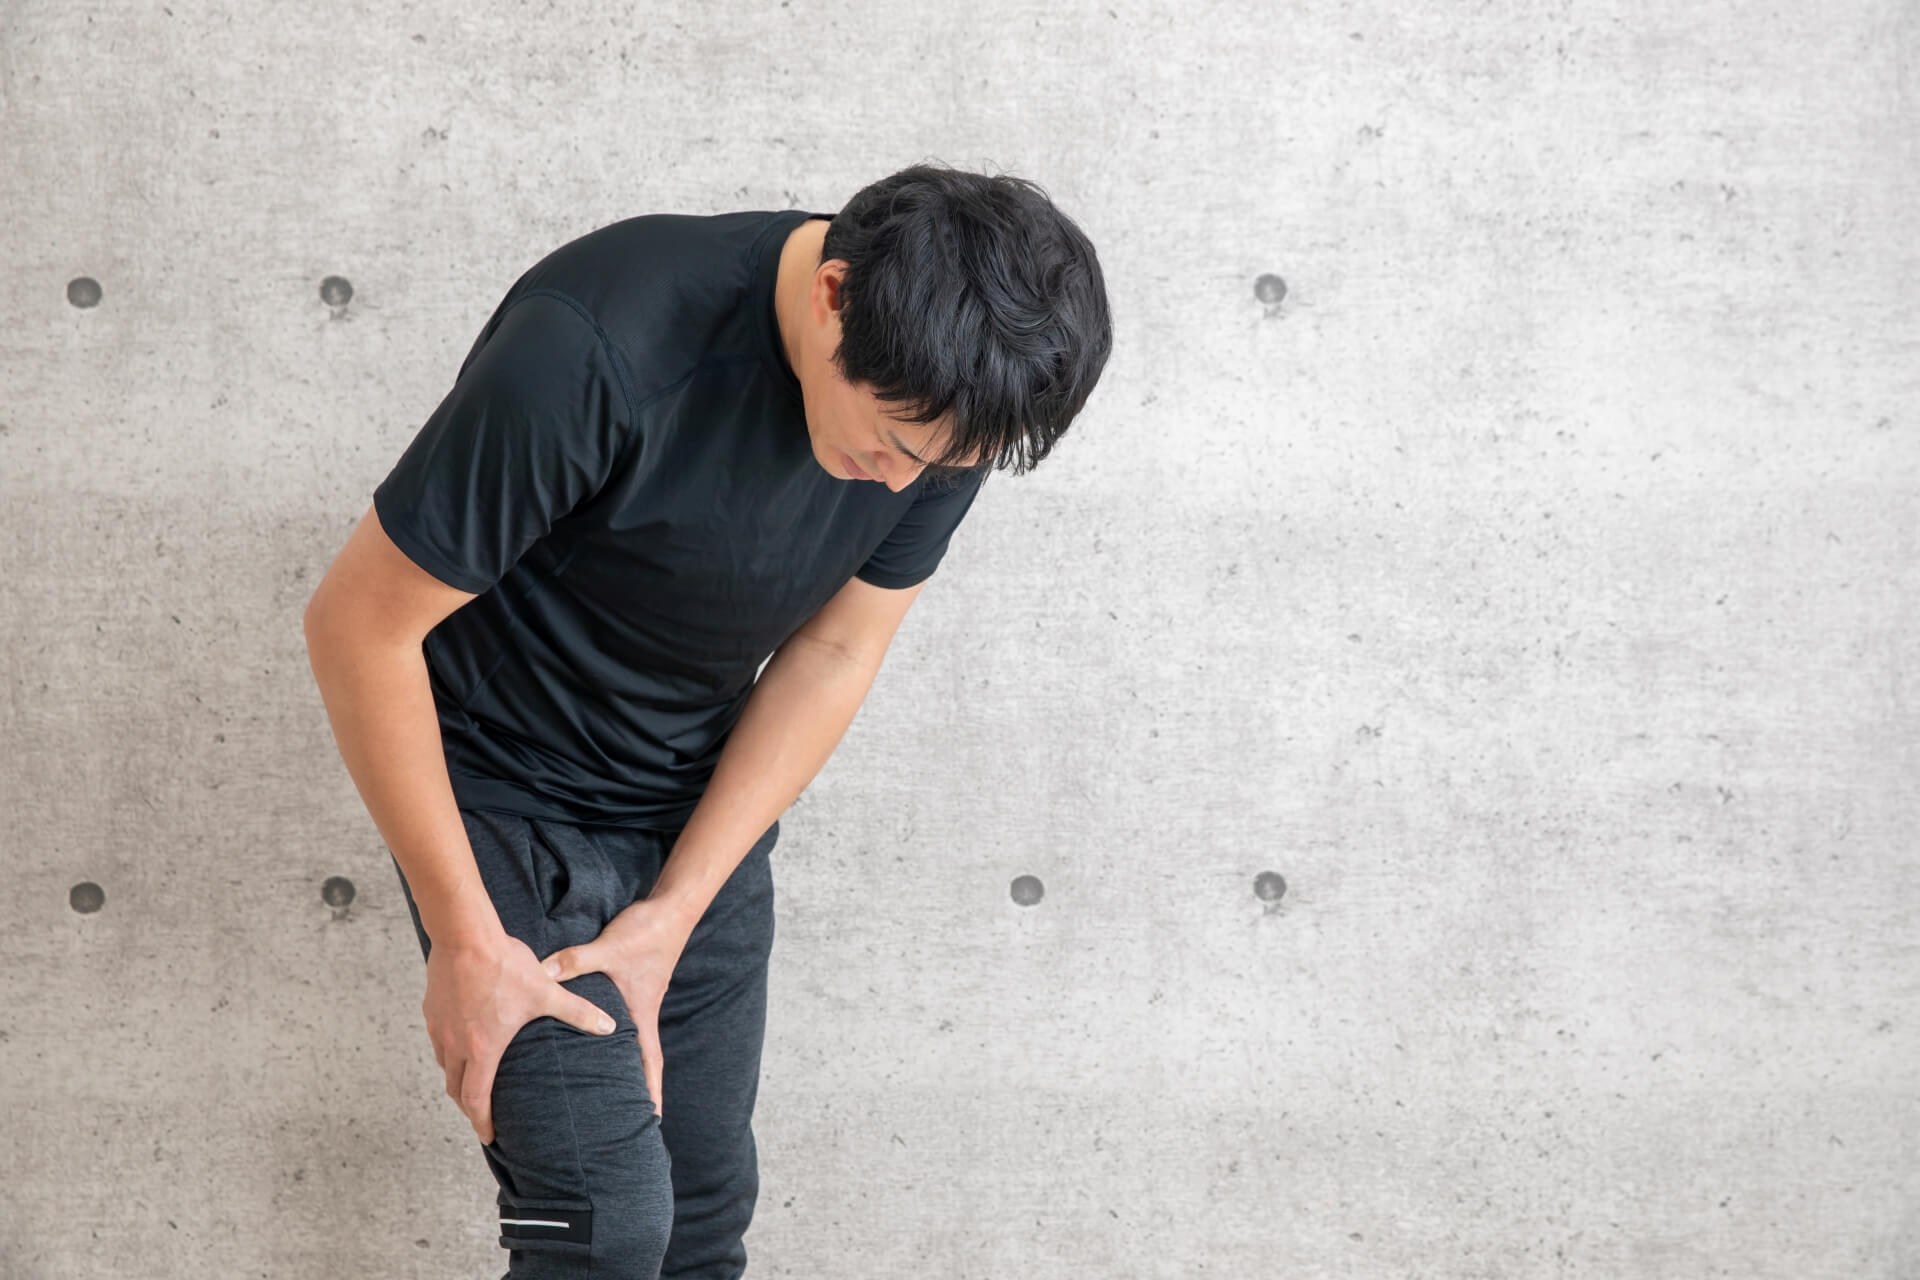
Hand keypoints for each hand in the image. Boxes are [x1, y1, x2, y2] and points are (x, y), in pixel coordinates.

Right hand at [422, 930, 617, 1144]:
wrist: (464, 935)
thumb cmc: (505, 966)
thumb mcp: (546, 991)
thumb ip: (578, 1012)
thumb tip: (609, 1027)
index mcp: (483, 1049)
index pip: (476, 1100)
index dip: (482, 1122)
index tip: (489, 1136)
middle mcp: (455, 1046)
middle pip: (456, 1090)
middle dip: (470, 1107)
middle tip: (483, 1115)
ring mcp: (440, 1029)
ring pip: (445, 1066)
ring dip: (459, 1079)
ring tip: (474, 1082)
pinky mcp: (432, 1011)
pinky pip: (439, 1042)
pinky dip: (450, 1053)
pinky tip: (463, 1042)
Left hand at [539, 897, 692, 1120]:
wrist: (670, 909)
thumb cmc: (648, 933)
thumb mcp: (610, 948)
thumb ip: (575, 962)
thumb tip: (542, 974)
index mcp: (641, 1013)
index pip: (650, 1063)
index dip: (652, 1092)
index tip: (653, 1120)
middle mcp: (642, 1012)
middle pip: (640, 1059)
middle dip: (635, 1088)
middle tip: (623, 1117)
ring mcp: (638, 999)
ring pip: (629, 1041)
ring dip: (623, 1064)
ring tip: (605, 1087)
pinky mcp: (632, 985)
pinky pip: (622, 1020)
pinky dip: (612, 1035)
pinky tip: (594, 1036)